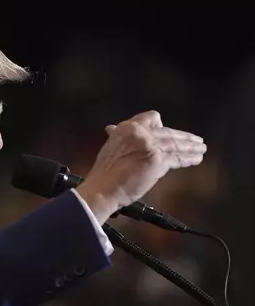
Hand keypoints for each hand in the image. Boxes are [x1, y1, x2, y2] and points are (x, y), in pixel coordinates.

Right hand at [77, 110, 205, 223]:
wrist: (103, 188)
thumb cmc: (104, 172)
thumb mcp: (110, 147)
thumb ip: (118, 138)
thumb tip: (113, 129)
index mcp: (127, 127)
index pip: (152, 117)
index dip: (161, 124)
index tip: (168, 130)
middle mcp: (140, 133)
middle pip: (169, 132)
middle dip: (184, 137)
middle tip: (197, 140)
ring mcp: (151, 146)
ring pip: (176, 144)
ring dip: (191, 147)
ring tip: (201, 149)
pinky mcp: (159, 161)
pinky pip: (177, 158)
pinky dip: (188, 159)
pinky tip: (196, 159)